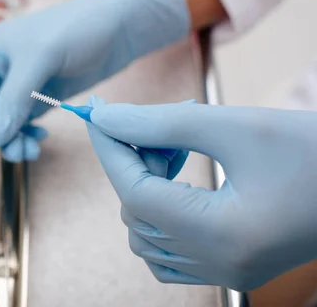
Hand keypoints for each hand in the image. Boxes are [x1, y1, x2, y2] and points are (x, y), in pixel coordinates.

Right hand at [0, 0, 190, 167]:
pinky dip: (28, 134)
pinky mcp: (43, 95)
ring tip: (31, 151)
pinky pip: (26, 121)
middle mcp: (3, 68)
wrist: (120, 26)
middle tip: (15, 156)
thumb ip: (14, 98)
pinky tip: (40, 139)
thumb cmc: (78, 29)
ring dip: (14, 139)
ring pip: (6, 119)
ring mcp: (24, 84)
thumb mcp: (42, 58)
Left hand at [86, 96, 316, 290]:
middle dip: (134, 164)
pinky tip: (178, 185)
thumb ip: (163, 123)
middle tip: (154, 128)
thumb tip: (108, 117)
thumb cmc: (313, 150)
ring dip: (144, 189)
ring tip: (173, 152)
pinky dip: (159, 217)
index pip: (136, 193)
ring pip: (146, 236)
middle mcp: (221, 265)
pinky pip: (168, 255)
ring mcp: (226, 273)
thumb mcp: (236, 126)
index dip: (110, 150)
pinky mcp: (232, 269)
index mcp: (224, 235)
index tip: (95, 115)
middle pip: (138, 214)